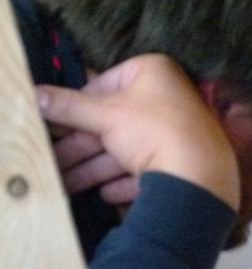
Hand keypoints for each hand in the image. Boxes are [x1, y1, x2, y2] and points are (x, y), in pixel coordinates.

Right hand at [36, 54, 239, 209]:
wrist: (199, 177)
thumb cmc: (151, 131)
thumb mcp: (103, 115)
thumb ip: (68, 106)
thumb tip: (36, 95)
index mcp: (154, 73)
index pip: (105, 84)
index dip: (78, 106)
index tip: (57, 124)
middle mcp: (171, 99)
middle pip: (115, 123)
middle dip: (82, 147)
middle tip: (53, 161)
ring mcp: (181, 134)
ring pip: (129, 150)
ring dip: (96, 170)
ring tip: (67, 185)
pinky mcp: (185, 165)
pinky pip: (149, 172)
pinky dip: (125, 183)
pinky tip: (106, 196)